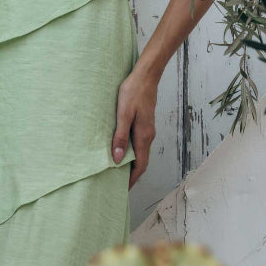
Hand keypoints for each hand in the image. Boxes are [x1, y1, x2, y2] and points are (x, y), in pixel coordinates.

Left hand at [111, 64, 157, 189]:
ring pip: (140, 152)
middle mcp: (148, 136)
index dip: (132, 179)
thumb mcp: (123, 114)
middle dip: (131, 175)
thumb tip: (117, 159)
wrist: (146, 75)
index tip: (123, 190)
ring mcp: (148, 130)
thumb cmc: (133, 92)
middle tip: (118, 184)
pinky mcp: (145, 123)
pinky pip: (139, 143)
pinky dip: (132, 152)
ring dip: (131, 163)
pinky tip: (121, 150)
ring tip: (117, 170)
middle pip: (142, 162)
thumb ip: (120, 136)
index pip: (140, 165)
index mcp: (144, 136)